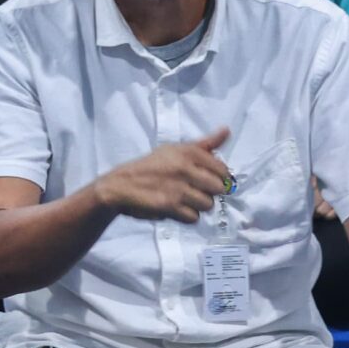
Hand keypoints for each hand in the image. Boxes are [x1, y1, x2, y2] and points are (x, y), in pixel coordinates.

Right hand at [97, 126, 232, 221]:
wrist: (121, 184)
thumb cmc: (151, 165)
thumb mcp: (175, 149)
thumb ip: (204, 144)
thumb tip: (227, 130)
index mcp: (188, 152)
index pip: (222, 169)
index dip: (219, 177)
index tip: (207, 179)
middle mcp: (184, 168)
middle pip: (219, 188)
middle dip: (210, 192)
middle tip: (195, 190)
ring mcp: (177, 188)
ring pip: (208, 204)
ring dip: (198, 205)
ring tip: (185, 199)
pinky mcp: (170, 206)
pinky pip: (194, 217)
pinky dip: (187, 215)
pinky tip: (177, 208)